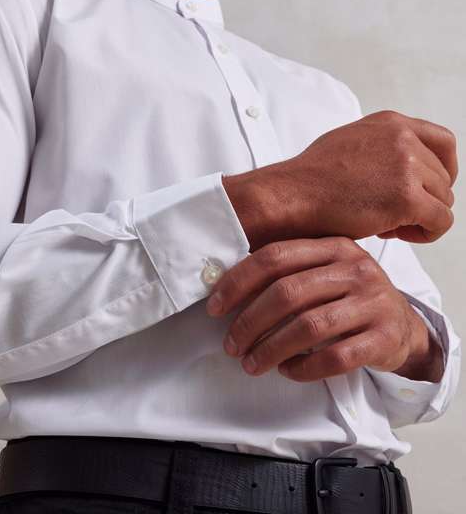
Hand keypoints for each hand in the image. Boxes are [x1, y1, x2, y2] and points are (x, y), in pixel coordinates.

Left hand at [205, 237, 444, 382]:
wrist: (403, 325)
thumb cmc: (350, 298)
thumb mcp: (325, 272)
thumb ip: (288, 272)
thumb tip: (226, 289)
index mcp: (334, 247)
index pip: (275, 257)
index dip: (239, 282)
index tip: (214, 307)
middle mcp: (355, 269)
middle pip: (288, 293)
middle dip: (250, 322)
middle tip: (231, 345)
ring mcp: (373, 302)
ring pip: (309, 326)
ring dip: (271, 349)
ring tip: (251, 364)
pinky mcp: (384, 337)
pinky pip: (336, 357)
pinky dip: (304, 368)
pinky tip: (287, 371)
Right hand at [223, 110, 457, 249]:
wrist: (291, 195)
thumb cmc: (310, 178)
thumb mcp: (351, 142)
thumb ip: (383, 147)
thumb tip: (399, 168)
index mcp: (391, 123)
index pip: (443, 142)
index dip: (445, 170)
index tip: (432, 188)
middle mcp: (403, 139)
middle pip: (443, 178)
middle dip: (423, 200)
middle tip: (392, 215)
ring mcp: (407, 167)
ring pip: (443, 202)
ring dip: (419, 218)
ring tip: (385, 224)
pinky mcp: (407, 197)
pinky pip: (440, 223)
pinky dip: (424, 234)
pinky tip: (394, 234)